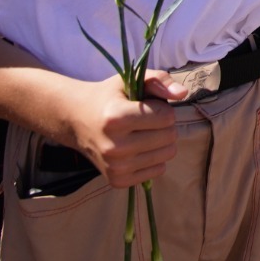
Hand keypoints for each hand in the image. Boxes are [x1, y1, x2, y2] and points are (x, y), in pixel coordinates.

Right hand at [64, 72, 185, 187]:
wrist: (76, 120)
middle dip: (164, 124)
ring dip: (162, 141)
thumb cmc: (108, 97)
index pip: (166, 116)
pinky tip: (138, 148)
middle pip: (169, 136)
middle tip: (146, 120)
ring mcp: (115, 166)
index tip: (148, 105)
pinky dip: (154, 158)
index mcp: (117, 118)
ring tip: (143, 133)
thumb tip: (182, 93)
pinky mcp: (118, 180)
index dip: (162, 108)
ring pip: (167, 154)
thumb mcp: (129, 80)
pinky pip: (159, 170)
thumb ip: (158, 80)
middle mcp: (114, 146)